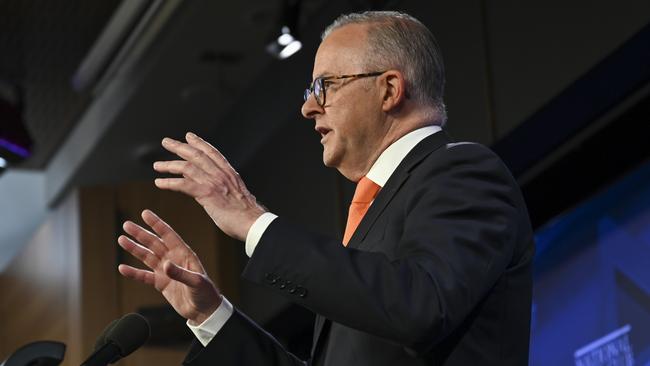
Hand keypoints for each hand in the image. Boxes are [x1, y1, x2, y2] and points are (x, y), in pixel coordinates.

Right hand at [118, 209, 220, 324]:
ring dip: (134, 249)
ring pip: (147, 256)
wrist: (204, 311)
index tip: (145, 213)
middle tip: (126, 225)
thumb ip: (180, 273)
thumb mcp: (196, 281)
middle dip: (140, 234)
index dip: (157, 224)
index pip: (168, 235)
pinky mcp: (161, 283)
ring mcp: (166, 271)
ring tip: (121, 239)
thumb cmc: (206, 293)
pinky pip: (144, 276)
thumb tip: (165, 265)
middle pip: (154, 243)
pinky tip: (122, 267)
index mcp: (184, 254)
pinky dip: (133, 272)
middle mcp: (174, 260)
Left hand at [153, 132, 265, 240]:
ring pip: (188, 167)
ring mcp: (214, 183)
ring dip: (170, 165)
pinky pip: (184, 185)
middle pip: (197, 155)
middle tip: (166, 142)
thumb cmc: (247, 214)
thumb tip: (212, 186)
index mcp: (230, 174)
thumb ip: (224, 187)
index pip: (212, 153)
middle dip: (180, 147)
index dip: (199, 143)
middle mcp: (221, 174)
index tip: (189, 136)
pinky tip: (160, 183)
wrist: (253, 222)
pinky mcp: (207, 194)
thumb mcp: (237, 195)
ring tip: (157, 165)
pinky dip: (170, 182)